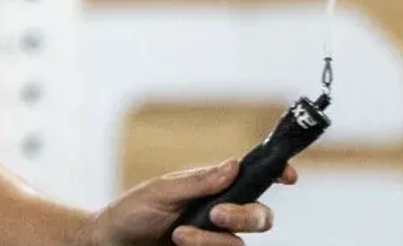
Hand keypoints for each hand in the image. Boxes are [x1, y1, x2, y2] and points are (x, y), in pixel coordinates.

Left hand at [86, 157, 298, 245]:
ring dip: (211, 240)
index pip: (253, 178)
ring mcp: (216, 238)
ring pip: (240, 243)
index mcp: (212, 186)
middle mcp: (221, 212)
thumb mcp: (160, 191)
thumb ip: (198, 182)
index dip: (277, 174)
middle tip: (215, 215)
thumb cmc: (133, 211)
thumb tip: (234, 165)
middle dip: (244, 216)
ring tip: (179, 236)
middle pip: (261, 216)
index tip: (289, 177)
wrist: (113, 242)